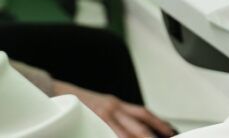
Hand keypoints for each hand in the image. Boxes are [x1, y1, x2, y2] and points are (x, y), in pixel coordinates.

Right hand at [52, 80, 176, 136]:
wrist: (58, 94)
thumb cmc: (79, 104)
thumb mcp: (101, 107)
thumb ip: (116, 117)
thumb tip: (132, 128)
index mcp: (117, 104)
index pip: (143, 113)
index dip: (159, 122)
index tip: (170, 131)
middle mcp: (113, 107)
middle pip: (140, 121)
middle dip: (155, 132)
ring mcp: (104, 114)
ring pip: (127, 130)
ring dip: (140, 137)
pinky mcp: (94, 120)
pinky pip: (110, 133)